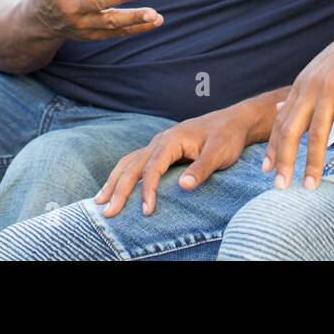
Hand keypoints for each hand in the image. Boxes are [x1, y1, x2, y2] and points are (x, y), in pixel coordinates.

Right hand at [31, 0, 162, 40]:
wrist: (41, 20)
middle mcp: (70, 8)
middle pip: (97, 4)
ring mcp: (82, 24)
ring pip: (109, 23)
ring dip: (133, 19)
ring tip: (154, 14)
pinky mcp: (93, 35)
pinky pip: (117, 33)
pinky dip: (137, 29)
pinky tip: (157, 20)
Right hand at [94, 102, 258, 216]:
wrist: (233, 122)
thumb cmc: (227, 137)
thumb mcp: (219, 153)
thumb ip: (201, 169)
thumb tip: (184, 186)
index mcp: (172, 139)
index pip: (152, 167)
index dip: (147, 189)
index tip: (146, 211)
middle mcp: (160, 140)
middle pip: (133, 166)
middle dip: (118, 189)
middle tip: (108, 212)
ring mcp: (158, 144)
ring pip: (129, 162)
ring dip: (113, 182)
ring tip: (99, 201)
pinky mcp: (161, 149)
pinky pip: (136, 162)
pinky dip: (122, 175)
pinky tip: (115, 187)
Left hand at [263, 6, 333, 190]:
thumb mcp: (320, 71)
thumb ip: (301, 92)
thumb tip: (279, 107)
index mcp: (302, 85)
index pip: (280, 120)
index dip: (272, 146)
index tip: (266, 168)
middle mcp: (310, 88)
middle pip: (290, 130)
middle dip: (283, 161)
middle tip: (280, 186)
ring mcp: (329, 91)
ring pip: (315, 134)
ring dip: (312, 163)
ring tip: (311, 185)